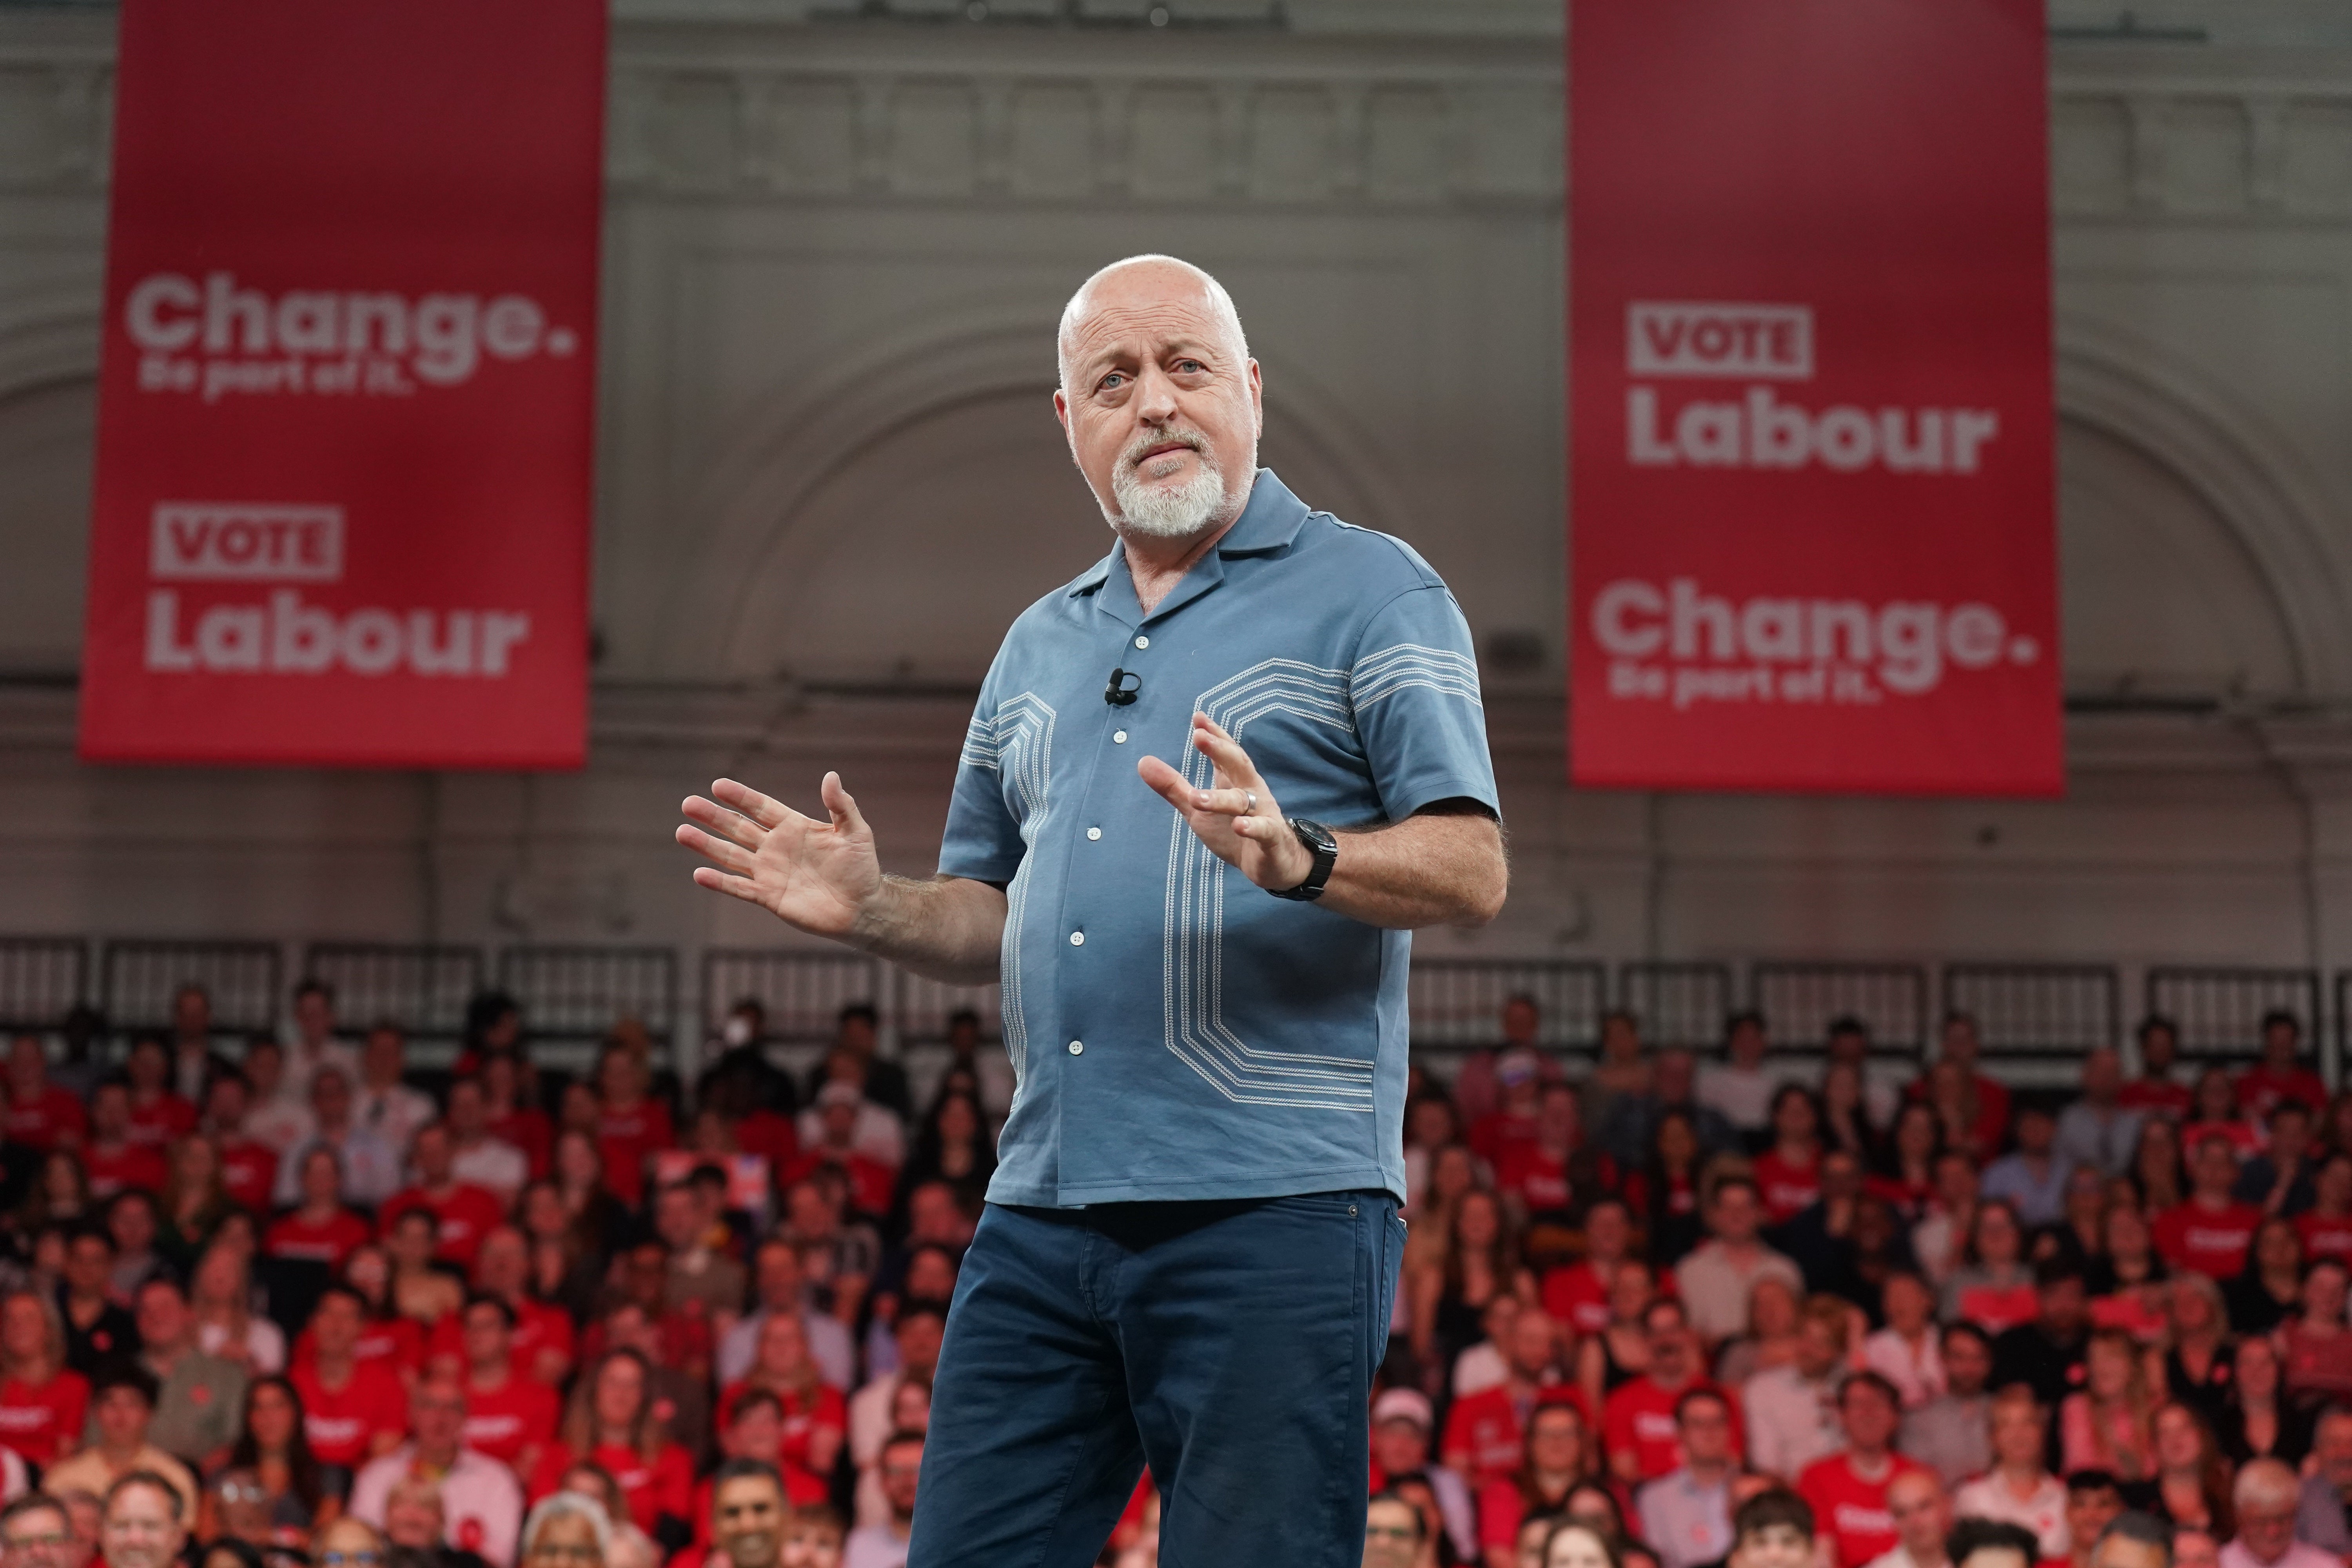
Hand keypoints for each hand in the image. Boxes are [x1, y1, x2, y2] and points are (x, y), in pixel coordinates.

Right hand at [675, 774, 883, 937]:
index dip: (740, 797)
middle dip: (714, 817)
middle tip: (688, 804)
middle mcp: (776, 848)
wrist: (863, 907)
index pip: (761, 807)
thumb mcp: (856, 832)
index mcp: (794, 827)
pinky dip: (720, 882)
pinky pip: (739, 888)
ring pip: (731, 855)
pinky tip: (699, 874)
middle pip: (738, 828)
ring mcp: (770, 872)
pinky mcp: (769, 896)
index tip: (718, 785)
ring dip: (707, 845)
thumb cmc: (861, 868)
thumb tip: (831, 775)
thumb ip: (841, 806)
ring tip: (682, 831)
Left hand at [1138, 712, 1314, 891]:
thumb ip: (1173, 787)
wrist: (1275, 862)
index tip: (1198, 718)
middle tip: (1199, 736)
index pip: (1225, 752)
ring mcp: (1262, 813)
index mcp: (1234, 781)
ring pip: (1243, 801)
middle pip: (1237, 765)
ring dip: (1220, 798)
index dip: (1214, 735)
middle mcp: (1250, 791)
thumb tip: (1142, 762)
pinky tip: (1239, 825)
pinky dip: (1252, 827)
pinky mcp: (1271, 838)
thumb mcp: (1198, 809)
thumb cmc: (1233, 829)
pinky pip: (1263, 830)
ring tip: (1197, 797)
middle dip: (1220, 750)